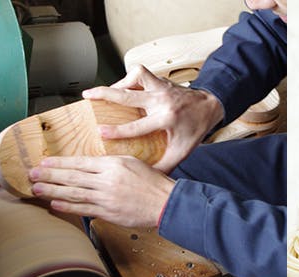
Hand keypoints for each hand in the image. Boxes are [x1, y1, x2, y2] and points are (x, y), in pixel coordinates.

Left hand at [29, 156, 175, 226]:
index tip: (45, 162)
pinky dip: (68, 207)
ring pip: (74, 193)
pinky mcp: (108, 213)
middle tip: (32, 174)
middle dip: (50, 176)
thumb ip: (109, 164)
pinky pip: (84, 209)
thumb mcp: (131, 162)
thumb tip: (89, 166)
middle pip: (72, 177)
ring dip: (53, 191)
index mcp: (112, 165)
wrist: (165, 203)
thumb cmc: (152, 183)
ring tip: (37, 189)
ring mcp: (106, 198)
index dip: (60, 163)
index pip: (80, 162)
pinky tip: (55, 205)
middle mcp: (107, 180)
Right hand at [81, 66, 223, 171]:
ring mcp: (161, 87)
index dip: (117, 130)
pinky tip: (123, 87)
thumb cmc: (195, 129)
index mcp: (167, 119)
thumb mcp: (182, 151)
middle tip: (87, 95)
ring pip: (136, 75)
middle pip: (129, 95)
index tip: (100, 131)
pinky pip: (141, 73)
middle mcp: (162, 100)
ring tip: (105, 91)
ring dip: (119, 81)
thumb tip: (148, 181)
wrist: (210, 106)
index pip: (137, 126)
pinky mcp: (160, 80)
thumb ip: (164, 166)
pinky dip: (129, 78)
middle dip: (105, 94)